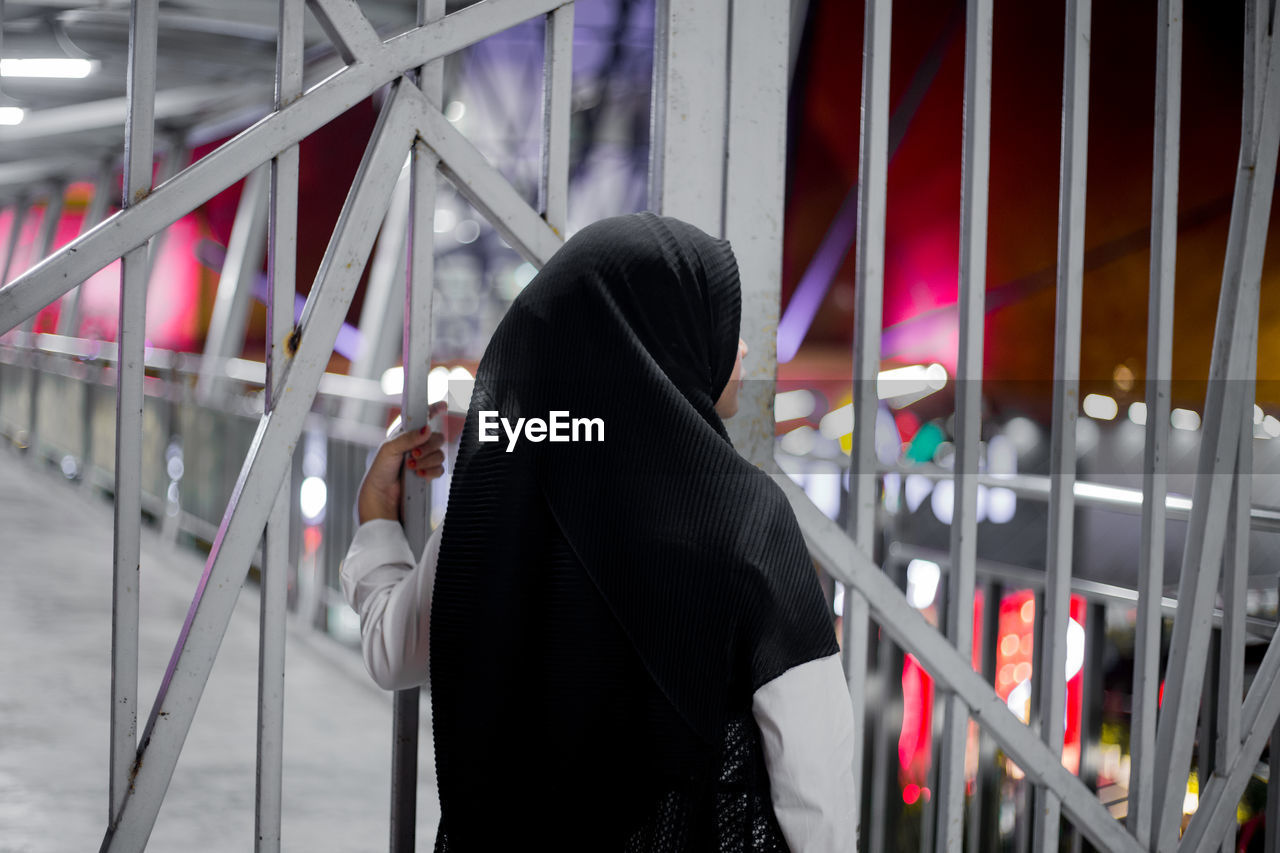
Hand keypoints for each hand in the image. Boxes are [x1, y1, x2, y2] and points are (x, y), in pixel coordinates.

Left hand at [357, 400, 447, 523]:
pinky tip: (419, 475)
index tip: (443, 406)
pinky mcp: (428, 473)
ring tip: (411, 467)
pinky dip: (430, 472)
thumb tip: (427, 429)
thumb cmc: (380, 470)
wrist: (381, 495)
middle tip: (415, 454)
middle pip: (437, 437)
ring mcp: (424, 459)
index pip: (424, 417)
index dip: (434, 410)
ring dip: (426, 461)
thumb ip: (409, 438)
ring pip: (440, 454)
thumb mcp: (390, 449)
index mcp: (406, 433)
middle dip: (428, 446)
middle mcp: (417, 444)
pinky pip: (439, 469)